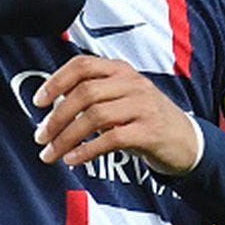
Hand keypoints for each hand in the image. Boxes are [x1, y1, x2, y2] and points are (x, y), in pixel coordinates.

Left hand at [32, 55, 198, 175]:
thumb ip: (93, 95)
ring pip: (95, 115)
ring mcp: (143, 106)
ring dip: (66, 137)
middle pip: (84, 93)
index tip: (37, 102)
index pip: (82, 65)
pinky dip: (87, 150)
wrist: (187, 141)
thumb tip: (51, 106)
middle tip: (40, 136)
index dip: (56, 81)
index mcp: (121, 70)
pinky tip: (73, 159)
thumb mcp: (122, 98)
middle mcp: (132, 83)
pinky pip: (111, 139)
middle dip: (56, 117)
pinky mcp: (149, 131)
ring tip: (51, 153)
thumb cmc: (145, 119)